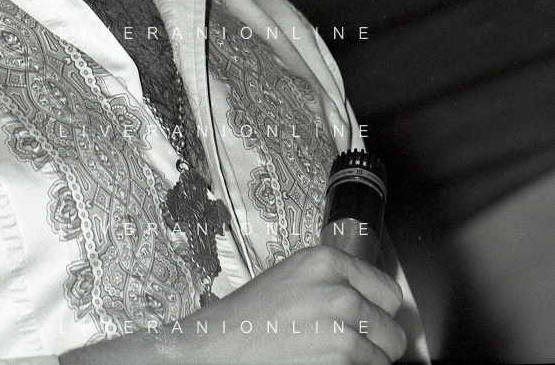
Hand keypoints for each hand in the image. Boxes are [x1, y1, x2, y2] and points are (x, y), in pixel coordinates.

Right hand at [59, 244, 406, 364]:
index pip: (388, 291)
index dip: (379, 310)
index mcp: (326, 261)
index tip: (369, 319)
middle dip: (377, 341)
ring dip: (366, 361)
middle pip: (393, 327)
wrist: (222, 346)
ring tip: (330, 355)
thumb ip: (335, 282)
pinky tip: (324, 363)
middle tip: (347, 344)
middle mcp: (340, 290)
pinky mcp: (344, 359)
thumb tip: (374, 302)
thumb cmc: (252, 317)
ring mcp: (344, 327)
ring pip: (386, 355)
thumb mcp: (294, 278)